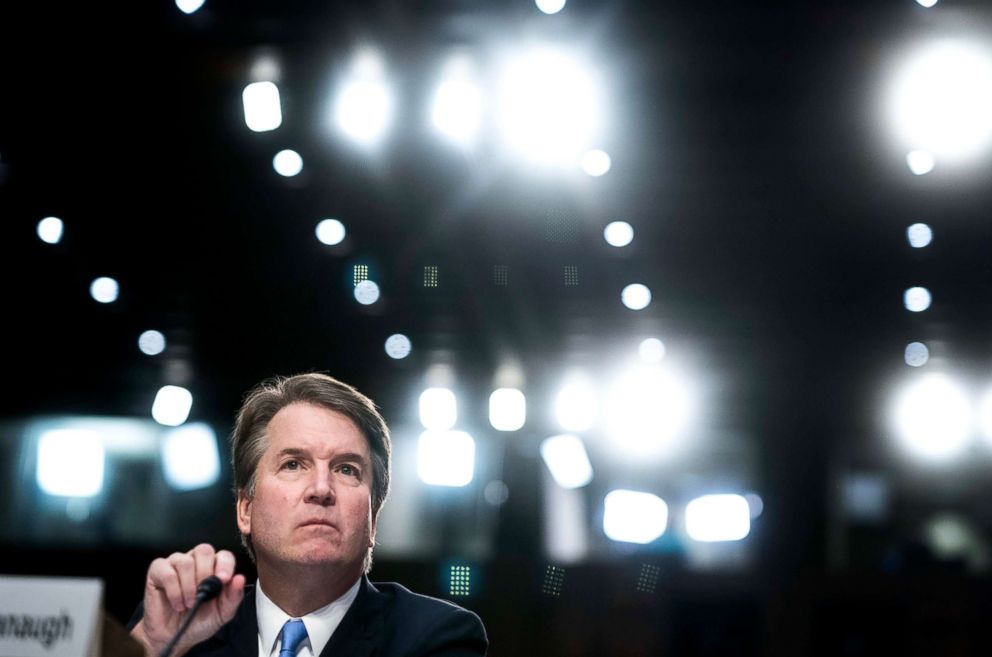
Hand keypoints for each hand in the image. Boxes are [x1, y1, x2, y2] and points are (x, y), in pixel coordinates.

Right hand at [130, 544, 245, 656]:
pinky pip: (167, 572)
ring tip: (188, 604)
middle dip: (205, 573)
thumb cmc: (199, 621)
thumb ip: (234, 596)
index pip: (223, 555)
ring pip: (185, 561)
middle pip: (204, 550)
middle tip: (202, 595)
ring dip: (188, 586)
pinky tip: (177, 603)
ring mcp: (176, 563)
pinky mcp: (158, 571)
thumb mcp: (222, 613)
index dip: (225, 565)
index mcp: (214, 567)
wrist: (174, 636)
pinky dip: (174, 590)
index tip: (223, 580)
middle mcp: (196, 561)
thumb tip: (240, 578)